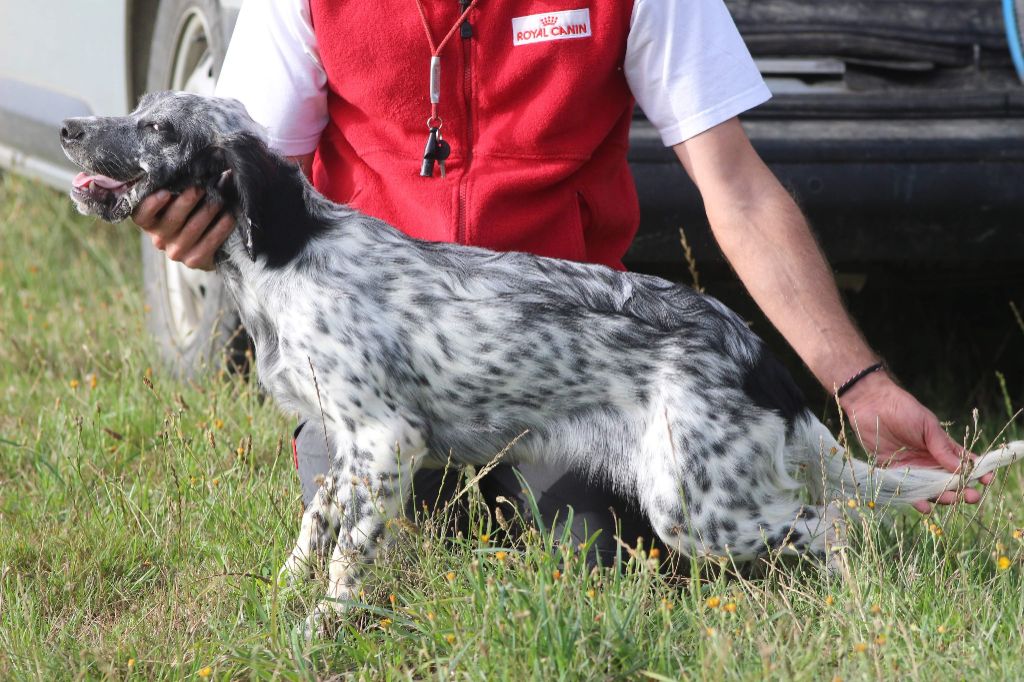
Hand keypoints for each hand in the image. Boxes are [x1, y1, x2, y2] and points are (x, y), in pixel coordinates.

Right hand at [132, 187, 234, 269]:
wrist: (210, 243)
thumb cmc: (193, 209)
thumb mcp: (180, 198)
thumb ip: (178, 185)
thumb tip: (194, 163)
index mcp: (150, 222)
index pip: (141, 215)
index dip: (151, 205)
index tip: (164, 192)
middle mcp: (159, 239)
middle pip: (171, 220)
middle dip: (187, 202)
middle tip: (200, 188)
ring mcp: (176, 252)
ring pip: (191, 230)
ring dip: (207, 212)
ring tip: (219, 199)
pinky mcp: (194, 261)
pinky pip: (208, 244)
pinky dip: (220, 229)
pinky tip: (229, 217)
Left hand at [838, 371, 991, 513]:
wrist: (871, 405)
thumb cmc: (903, 410)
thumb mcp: (927, 426)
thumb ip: (942, 447)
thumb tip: (962, 468)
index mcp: (941, 448)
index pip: (963, 464)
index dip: (976, 473)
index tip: (987, 481)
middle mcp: (928, 462)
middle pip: (949, 482)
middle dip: (962, 490)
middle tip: (970, 496)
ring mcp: (912, 469)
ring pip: (930, 489)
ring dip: (942, 497)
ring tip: (951, 500)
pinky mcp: (892, 473)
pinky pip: (906, 491)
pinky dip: (915, 500)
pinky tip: (924, 507)